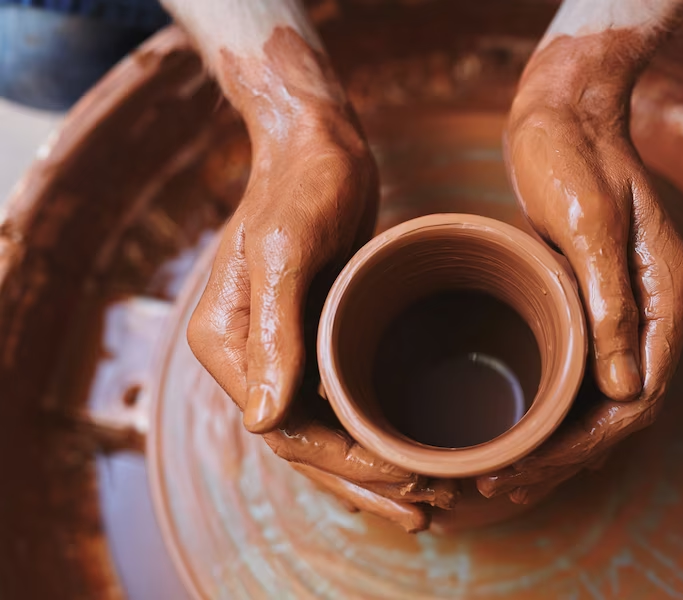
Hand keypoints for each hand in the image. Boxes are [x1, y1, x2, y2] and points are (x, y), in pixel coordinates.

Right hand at [187, 99, 452, 530]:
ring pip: (324, 430)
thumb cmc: (300, 184)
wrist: (316, 143)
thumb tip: (267, 423)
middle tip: (423, 512)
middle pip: (304, 444)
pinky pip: (339, 400)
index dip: (346, 467)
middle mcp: (250, 355)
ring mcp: (282, 348)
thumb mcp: (285, 252)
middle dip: (362, 485)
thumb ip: (274, 335)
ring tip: (425, 498)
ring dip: (369, 469)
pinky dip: (370, 431)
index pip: (285, 431)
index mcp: (228, 344)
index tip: (406, 480)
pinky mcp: (315, 334)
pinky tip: (406, 448)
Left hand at [478, 34, 682, 502]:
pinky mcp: (599, 304)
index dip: (583, 444)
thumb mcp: (589, 224)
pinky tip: (520, 428)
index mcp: (669, 300)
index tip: (528, 469)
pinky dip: (555, 410)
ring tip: (503, 473)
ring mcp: (630, 311)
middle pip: (622, 412)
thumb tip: (626, 388)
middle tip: (500, 485)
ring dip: (558, 443)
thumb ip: (613, 304)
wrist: (567, 114)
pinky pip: (585, 375)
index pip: (638, 401)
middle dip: (564, 456)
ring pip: (603, 402)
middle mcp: (657, 315)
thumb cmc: (574, 158)